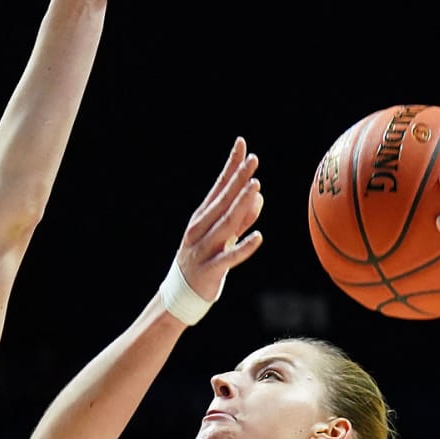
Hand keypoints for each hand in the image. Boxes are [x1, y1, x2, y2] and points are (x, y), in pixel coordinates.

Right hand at [175, 138, 263, 302]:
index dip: (231, 166)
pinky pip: (229, 257)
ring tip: (256, 186)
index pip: (219, 186)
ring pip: (225, 223)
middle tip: (253, 160)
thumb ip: (242, 218)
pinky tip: (258, 238)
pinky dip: (243, 247)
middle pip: (222, 200)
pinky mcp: (210, 270)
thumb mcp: (222, 236)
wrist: (180, 294)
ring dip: (241, 205)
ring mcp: (204, 249)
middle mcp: (201, 229)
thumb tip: (258, 196)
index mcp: (203, 217)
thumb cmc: (204, 260)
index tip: (242, 143)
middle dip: (238, 179)